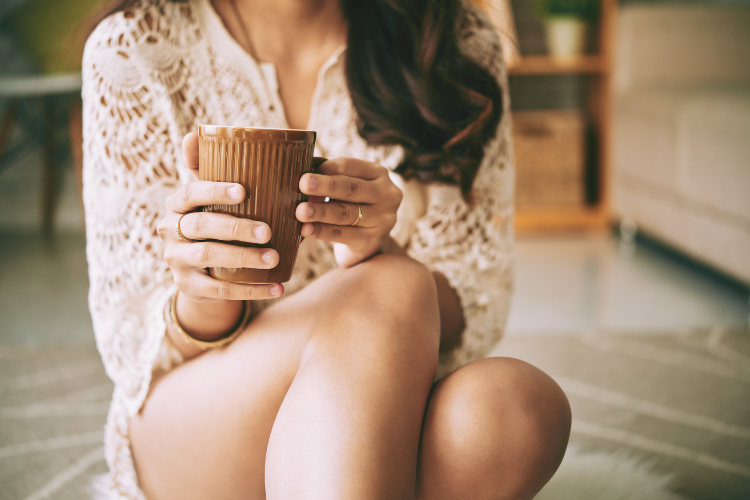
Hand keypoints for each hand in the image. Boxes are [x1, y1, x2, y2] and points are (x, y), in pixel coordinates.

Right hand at [156, 133, 283, 302]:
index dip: (214, 190)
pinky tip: (277, 287)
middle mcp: (169, 230)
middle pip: (201, 226)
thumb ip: (210, 169)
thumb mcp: (209, 198)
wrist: (201, 272)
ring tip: (275, 258)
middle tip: (268, 230)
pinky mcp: (188, 287)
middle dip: (235, 228)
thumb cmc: (212, 222)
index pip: (189, 192)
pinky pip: (219, 291)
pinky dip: (251, 290)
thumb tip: (197, 132)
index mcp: (176, 204)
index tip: (243, 190)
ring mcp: (176, 260)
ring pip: (208, 257)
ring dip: (244, 257)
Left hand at [296, 157, 402, 267]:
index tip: (304, 174)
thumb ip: (330, 179)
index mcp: (378, 173)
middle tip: (303, 184)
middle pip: (351, 188)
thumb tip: (303, 177)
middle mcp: (386, 194)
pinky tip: (306, 229)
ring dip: (320, 211)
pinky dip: (322, 231)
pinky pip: (343, 234)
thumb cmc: (352, 206)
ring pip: (346, 213)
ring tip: (300, 211)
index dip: (325, 168)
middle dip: (325, 186)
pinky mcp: (372, 241)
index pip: (349, 166)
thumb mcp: (347, 188)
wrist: (368, 241)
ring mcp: (382, 219)